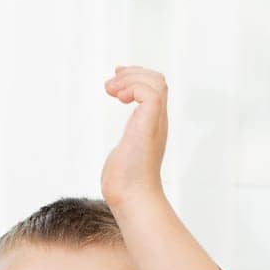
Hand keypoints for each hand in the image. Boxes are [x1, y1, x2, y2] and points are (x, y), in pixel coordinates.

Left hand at [100, 66, 168, 206]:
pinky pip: (150, 92)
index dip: (136, 78)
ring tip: (110, 90)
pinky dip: (133, 87)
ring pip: (156, 82)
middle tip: (110, 83)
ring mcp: (155, 123)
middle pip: (158, 81)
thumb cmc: (125, 184)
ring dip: (131, 79)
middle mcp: (157, 122)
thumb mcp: (123, 155)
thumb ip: (125, 145)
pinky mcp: (149, 125)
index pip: (154, 90)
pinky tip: (118, 98)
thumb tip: (120, 152)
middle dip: (134, 73)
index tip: (116, 78)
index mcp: (151, 126)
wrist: (131, 197)